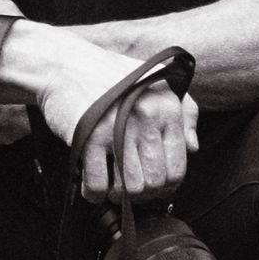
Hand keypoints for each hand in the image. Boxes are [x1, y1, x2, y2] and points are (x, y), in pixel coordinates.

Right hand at [37, 43, 199, 201]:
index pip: (177, 168)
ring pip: (130, 188)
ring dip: (118, 195)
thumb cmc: (110, 76)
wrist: (65, 65)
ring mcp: (118, 128)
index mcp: (167, 108)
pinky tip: (92, 184)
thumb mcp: (156, 83)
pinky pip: (98, 184)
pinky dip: (94, 193)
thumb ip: (184, 111)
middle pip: (154, 182)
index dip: (164, 186)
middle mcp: (147, 117)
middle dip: (141, 193)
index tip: (151, 185)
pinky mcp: (90, 137)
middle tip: (128, 187)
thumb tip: (193, 146)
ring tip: (110, 185)